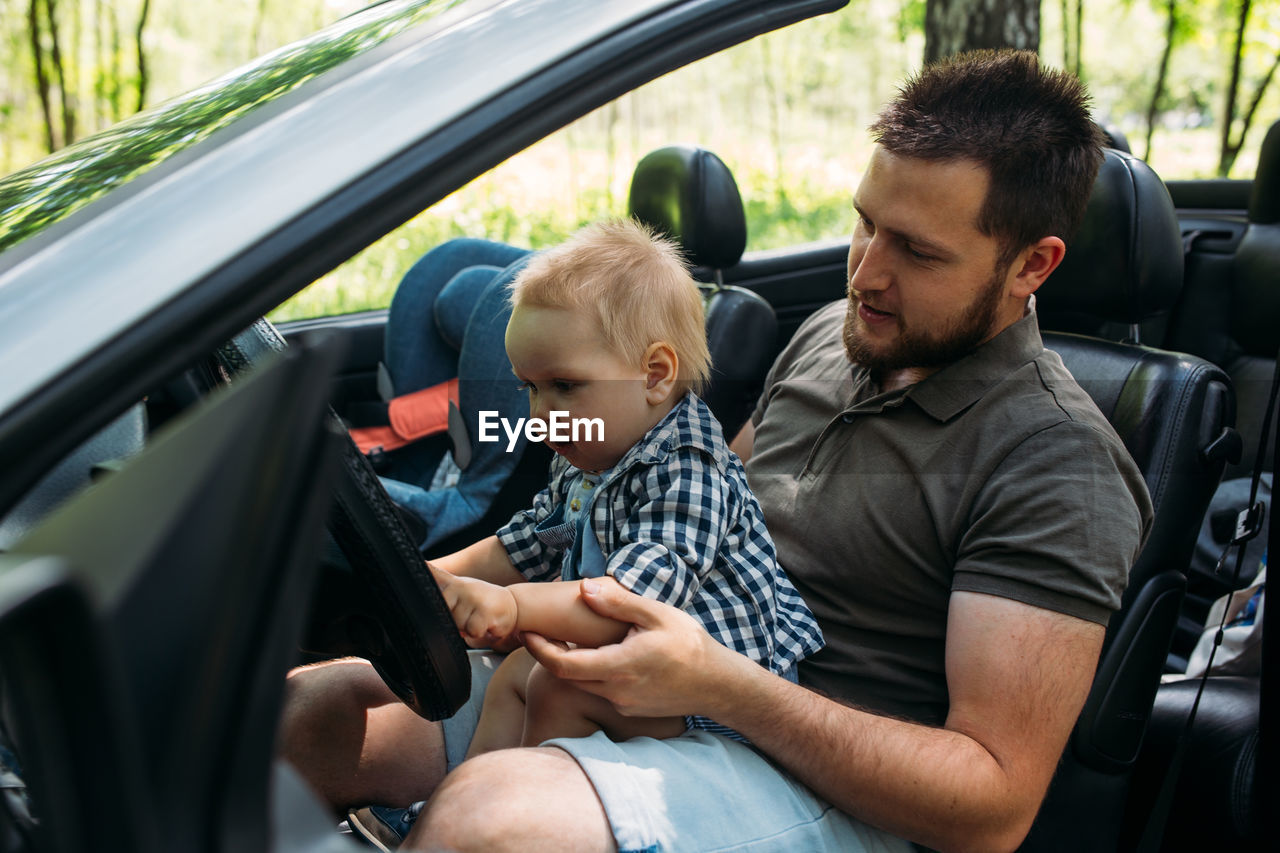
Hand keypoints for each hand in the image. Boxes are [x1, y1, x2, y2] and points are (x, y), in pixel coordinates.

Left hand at [430, 564, 517, 645]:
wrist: (513, 604)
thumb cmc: (482, 602)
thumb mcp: (460, 591)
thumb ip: (443, 588)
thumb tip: (423, 583)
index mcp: (454, 583)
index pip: (435, 574)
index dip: (426, 569)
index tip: (421, 564)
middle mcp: (463, 586)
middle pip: (443, 611)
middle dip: (453, 620)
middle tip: (467, 614)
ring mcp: (474, 597)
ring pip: (458, 624)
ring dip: (467, 628)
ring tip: (476, 618)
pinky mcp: (485, 611)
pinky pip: (472, 631)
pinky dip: (478, 632)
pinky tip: (485, 623)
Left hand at [523, 578, 742, 719]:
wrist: (718, 685)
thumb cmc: (690, 644)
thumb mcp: (656, 614)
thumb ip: (618, 603)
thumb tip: (583, 588)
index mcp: (619, 666)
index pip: (562, 664)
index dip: (539, 649)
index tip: (526, 632)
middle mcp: (615, 690)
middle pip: (567, 676)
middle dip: (548, 654)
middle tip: (536, 631)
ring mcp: (622, 703)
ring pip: (582, 684)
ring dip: (569, 663)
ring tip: (564, 637)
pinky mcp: (630, 709)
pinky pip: (600, 690)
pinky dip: (590, 671)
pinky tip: (598, 652)